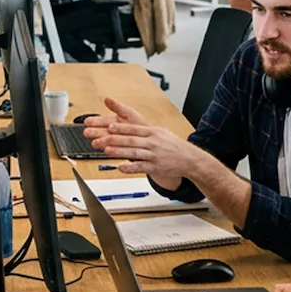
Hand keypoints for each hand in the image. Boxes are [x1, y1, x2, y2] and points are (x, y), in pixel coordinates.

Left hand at [82, 97, 201, 177]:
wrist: (189, 159)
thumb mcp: (160, 132)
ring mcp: (154, 155)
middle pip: (131, 140)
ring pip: (134, 153)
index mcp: (152, 132)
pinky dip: (130, 167)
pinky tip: (120, 168)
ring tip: (107, 151)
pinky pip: (141, 167)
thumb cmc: (172, 145)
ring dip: (119, 152)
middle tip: (101, 138)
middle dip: (115, 139)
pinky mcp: (156, 167)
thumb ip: (143, 129)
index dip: (121, 127)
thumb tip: (126, 123)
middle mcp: (153, 142)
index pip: (134, 128)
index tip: (109, 126)